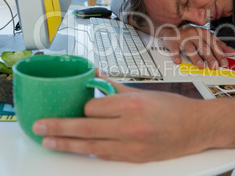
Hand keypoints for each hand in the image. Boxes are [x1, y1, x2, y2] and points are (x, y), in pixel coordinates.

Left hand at [32, 78, 210, 161]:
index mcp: (132, 104)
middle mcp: (129, 125)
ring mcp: (131, 145)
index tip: (78, 106)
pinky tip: (77, 148)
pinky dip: (89, 151)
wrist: (195, 128)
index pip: (93, 107)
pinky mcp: (134, 159)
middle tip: (39, 126)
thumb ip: (114, 86)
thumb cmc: (171, 108)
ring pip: (90, 145)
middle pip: (85, 127)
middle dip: (58, 127)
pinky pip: (104, 155)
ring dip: (67, 143)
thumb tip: (94, 75)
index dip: (83, 107)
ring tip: (48, 141)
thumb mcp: (143, 92)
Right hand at [160, 25, 234, 68]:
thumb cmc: (190, 35)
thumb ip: (218, 45)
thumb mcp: (206, 38)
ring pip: (191, 48)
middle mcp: (195, 34)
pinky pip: (174, 48)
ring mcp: (184, 37)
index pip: (214, 45)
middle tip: (214, 66)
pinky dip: (176, 55)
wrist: (172, 29)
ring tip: (201, 65)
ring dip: (196, 57)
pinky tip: (178, 61)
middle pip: (203, 47)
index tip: (224, 63)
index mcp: (204, 33)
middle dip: (210, 57)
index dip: (220, 54)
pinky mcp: (173, 41)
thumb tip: (231, 52)